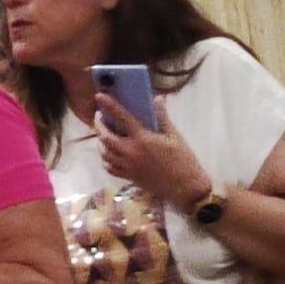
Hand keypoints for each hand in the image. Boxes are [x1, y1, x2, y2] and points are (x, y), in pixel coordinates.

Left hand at [95, 95, 210, 208]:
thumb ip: (162, 117)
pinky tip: (109, 153)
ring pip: (104, 152)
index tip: (99, 96)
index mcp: (143, 139)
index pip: (122, 118)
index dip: (109, 105)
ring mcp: (127, 166)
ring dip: (100, 141)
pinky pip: (109, 167)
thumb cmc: (183, 160)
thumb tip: (159, 98)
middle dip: (99, 124)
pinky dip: (105, 158)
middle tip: (100, 116)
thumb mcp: (174, 136)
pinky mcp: (128, 177)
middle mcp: (131, 152)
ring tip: (103, 133)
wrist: (185, 188)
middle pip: (105, 136)